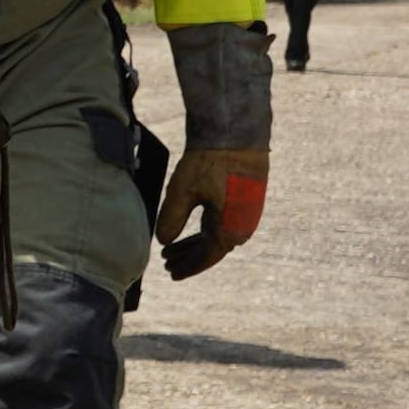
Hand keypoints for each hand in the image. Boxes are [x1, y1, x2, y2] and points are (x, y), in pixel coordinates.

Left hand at [155, 146, 268, 274]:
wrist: (236, 134)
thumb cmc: (209, 162)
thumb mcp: (182, 191)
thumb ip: (171, 219)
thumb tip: (162, 241)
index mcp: (229, 229)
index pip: (206, 257)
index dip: (188, 267)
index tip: (171, 274)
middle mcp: (243, 226)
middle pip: (212, 250)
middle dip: (188, 257)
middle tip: (166, 262)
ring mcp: (247, 214)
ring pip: (217, 236)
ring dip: (195, 244)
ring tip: (171, 248)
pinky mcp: (246, 201)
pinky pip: (224, 224)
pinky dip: (205, 230)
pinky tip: (189, 231)